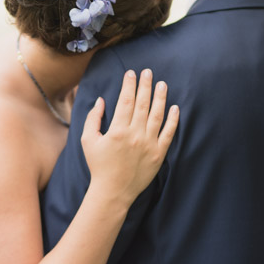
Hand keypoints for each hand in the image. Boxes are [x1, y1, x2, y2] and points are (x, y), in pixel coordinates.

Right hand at [81, 69, 178, 204]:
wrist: (113, 191)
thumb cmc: (98, 165)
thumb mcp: (88, 140)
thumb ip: (93, 118)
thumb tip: (102, 100)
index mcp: (117, 131)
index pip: (125, 101)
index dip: (129, 85)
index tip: (131, 73)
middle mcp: (135, 135)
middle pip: (142, 104)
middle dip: (145, 86)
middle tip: (148, 72)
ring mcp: (149, 145)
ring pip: (157, 115)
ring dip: (160, 98)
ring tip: (162, 84)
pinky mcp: (158, 154)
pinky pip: (168, 134)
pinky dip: (173, 120)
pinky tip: (175, 108)